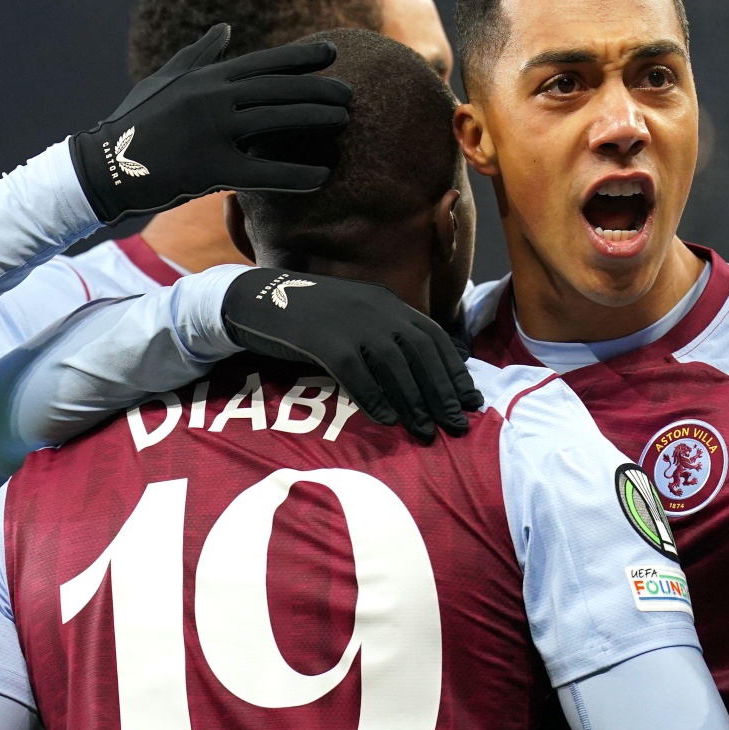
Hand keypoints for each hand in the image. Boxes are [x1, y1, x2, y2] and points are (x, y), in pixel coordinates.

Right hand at [70, 24, 352, 223]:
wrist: (104, 167)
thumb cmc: (136, 123)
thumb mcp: (165, 81)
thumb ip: (199, 54)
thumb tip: (224, 28)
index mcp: (206, 78)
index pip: (264, 62)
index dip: (300, 57)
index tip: (332, 51)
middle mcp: (213, 98)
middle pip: (278, 89)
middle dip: (318, 89)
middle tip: (350, 94)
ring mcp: (213, 131)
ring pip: (276, 121)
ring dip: (315, 120)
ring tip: (345, 122)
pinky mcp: (211, 168)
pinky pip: (263, 171)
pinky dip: (295, 174)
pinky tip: (321, 176)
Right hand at [221, 268, 483, 441]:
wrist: (257, 298)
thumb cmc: (310, 316)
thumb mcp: (356, 315)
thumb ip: (386, 334)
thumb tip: (422, 373)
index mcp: (386, 302)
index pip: (433, 336)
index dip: (454, 370)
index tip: (470, 400)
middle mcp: (374, 308)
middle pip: (420, 353)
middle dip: (442, 392)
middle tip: (456, 425)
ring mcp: (348, 322)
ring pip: (393, 364)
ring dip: (414, 401)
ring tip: (426, 431)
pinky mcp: (321, 339)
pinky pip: (355, 372)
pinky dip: (374, 397)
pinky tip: (387, 420)